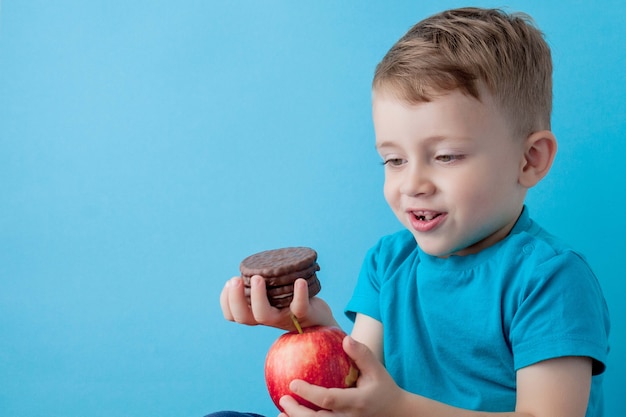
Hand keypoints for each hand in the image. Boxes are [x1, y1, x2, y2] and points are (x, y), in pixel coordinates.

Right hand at [220, 275, 337, 331]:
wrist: (320, 321)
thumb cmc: (292, 301)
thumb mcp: (273, 293)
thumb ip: (262, 284)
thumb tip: (251, 264)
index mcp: (257, 313)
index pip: (233, 315)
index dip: (226, 301)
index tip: (229, 282)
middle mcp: (268, 318)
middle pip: (244, 317)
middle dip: (235, 298)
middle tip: (235, 279)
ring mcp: (284, 318)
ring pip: (265, 316)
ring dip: (258, 296)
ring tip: (257, 278)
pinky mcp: (303, 315)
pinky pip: (299, 307)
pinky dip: (299, 294)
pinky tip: (299, 281)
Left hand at [278, 335, 405, 416]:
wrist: (396, 413)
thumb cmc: (382, 388)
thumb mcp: (377, 370)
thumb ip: (362, 354)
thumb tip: (345, 339)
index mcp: (356, 402)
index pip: (329, 399)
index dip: (309, 393)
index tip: (293, 383)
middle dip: (297, 413)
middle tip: (283, 398)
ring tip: (281, 414)